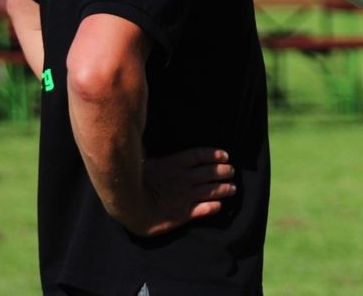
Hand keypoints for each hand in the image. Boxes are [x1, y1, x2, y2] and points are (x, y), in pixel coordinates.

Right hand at [121, 147, 236, 236]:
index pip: (200, 156)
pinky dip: (214, 207)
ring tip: (233, 188)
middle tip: (232, 171)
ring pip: (211, 189)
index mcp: (174, 165)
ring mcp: (185, 196)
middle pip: (210, 172)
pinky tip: (219, 206)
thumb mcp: (143, 163)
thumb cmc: (131, 182)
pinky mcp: (183, 214)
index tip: (225, 156)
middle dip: (223, 171)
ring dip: (224, 188)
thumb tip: (147, 147)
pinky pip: (204, 209)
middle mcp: (184, 179)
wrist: (129, 205)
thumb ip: (153, 158)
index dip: (214, 155)